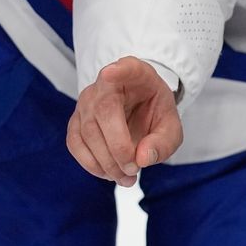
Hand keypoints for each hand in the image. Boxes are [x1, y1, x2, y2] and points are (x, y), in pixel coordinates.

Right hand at [66, 57, 182, 186]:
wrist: (140, 110)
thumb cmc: (154, 112)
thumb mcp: (170, 126)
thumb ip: (164, 142)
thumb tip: (142, 158)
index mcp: (136, 74)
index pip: (127, 67)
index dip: (119, 71)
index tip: (112, 72)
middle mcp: (106, 83)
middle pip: (104, 112)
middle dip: (118, 148)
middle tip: (134, 169)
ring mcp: (87, 100)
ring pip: (87, 131)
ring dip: (105, 161)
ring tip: (126, 177)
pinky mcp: (76, 119)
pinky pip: (75, 143)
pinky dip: (90, 163)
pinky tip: (109, 173)